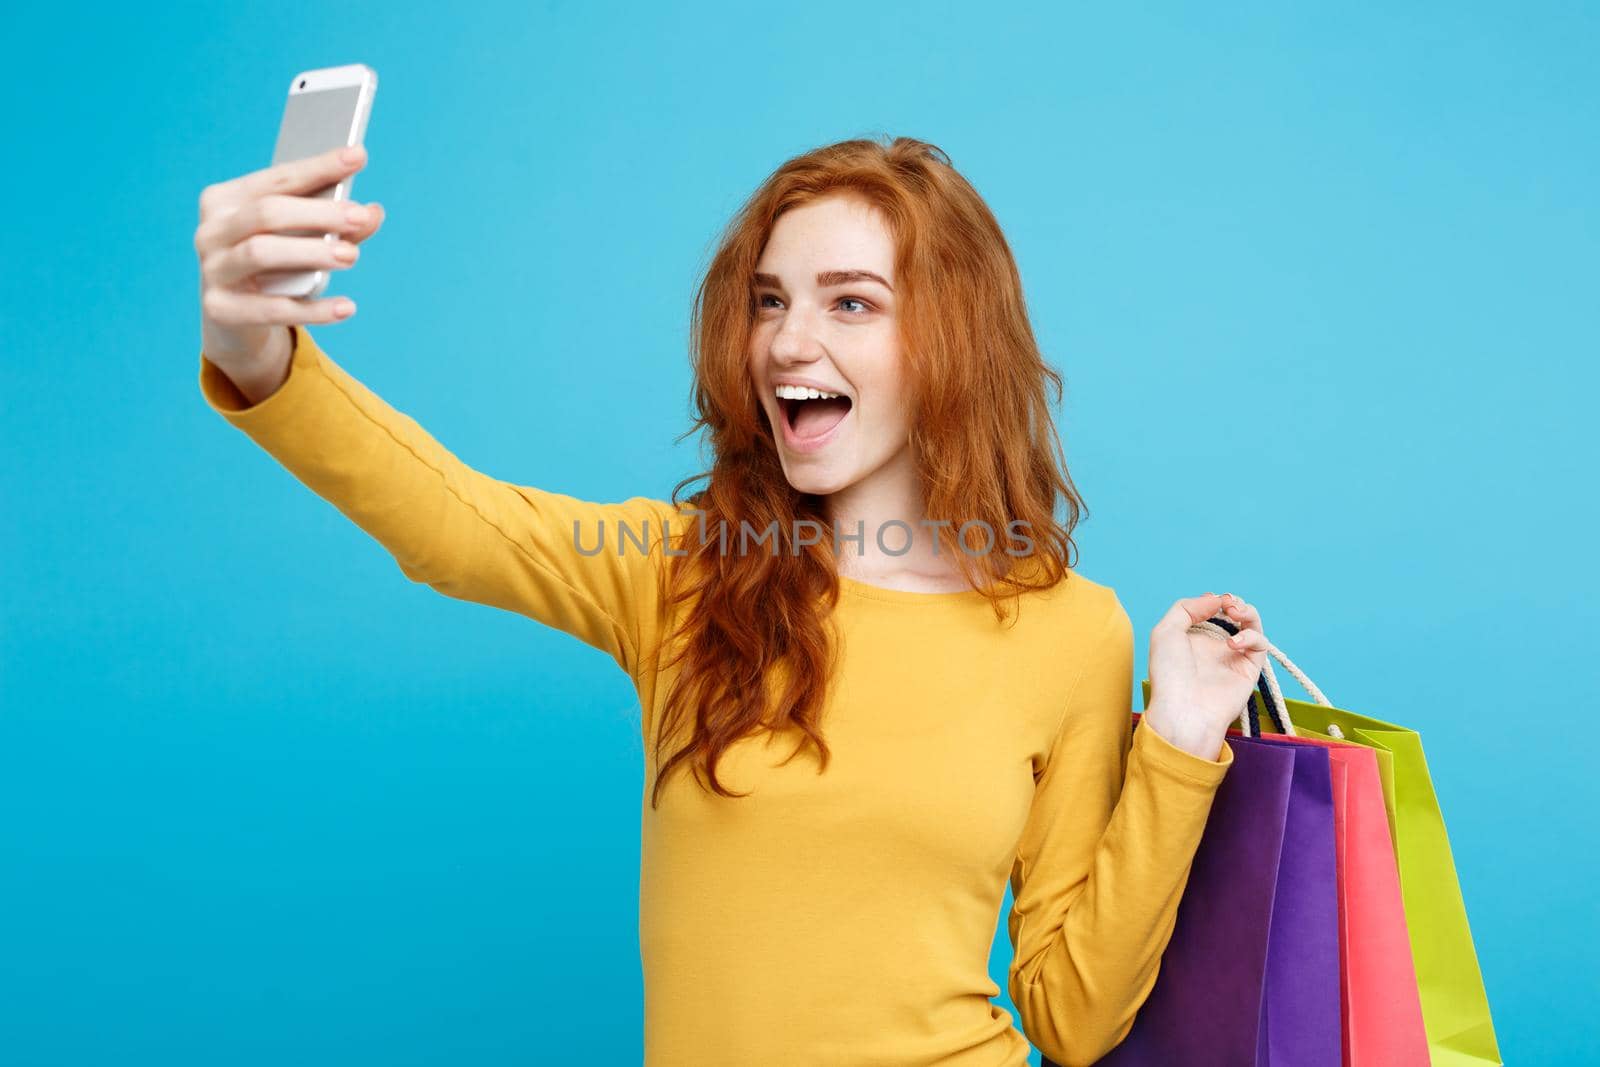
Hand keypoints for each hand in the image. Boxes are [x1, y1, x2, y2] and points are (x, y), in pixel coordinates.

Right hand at [195, 144, 385, 378]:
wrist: (237, 323)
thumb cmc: (275, 268)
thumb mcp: (305, 242)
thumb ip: (338, 226)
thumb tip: (374, 212)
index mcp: (226, 200)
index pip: (278, 179)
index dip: (320, 167)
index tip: (358, 156)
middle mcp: (211, 230)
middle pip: (268, 212)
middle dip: (319, 212)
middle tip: (361, 215)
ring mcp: (212, 270)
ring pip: (261, 252)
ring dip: (311, 252)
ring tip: (352, 255)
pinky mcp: (220, 309)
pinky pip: (271, 308)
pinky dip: (313, 309)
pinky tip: (346, 307)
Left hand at [1142, 592, 1272, 760]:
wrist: (1184, 710)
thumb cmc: (1170, 674)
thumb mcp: (1165, 632)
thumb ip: (1186, 608)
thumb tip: (1215, 599)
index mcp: (1192, 638)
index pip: (1210, 610)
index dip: (1212, 601)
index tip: (1210, 600)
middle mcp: (1213, 646)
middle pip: (1234, 614)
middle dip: (1233, 602)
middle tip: (1228, 603)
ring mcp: (1233, 657)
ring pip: (1252, 626)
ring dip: (1248, 611)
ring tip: (1235, 611)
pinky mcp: (1249, 669)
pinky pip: (1260, 645)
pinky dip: (1251, 636)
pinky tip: (1233, 643)